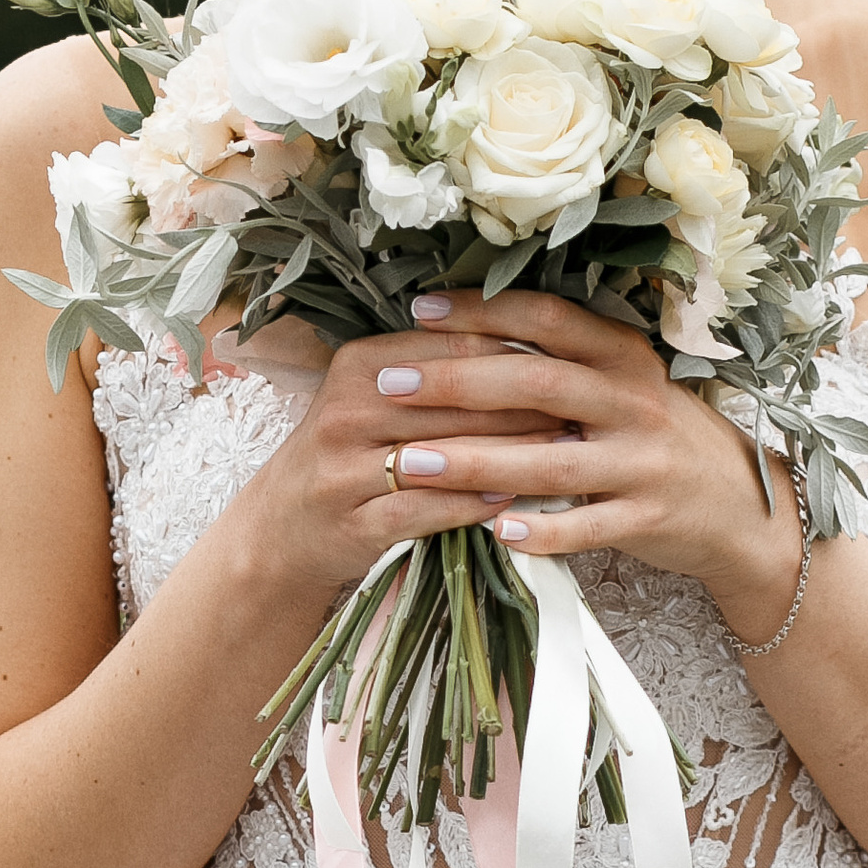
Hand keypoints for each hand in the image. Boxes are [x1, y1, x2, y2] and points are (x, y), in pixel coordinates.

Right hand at [228, 297, 573, 612]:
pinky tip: (513, 499)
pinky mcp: (356, 522)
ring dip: (513, 454)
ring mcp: (347, 470)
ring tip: (566, 450)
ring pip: (447, 454)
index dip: (516, 352)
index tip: (570, 359)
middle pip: (456, 402)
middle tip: (584, 407)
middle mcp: (348, 411)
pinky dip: (473, 504)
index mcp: (360, 365)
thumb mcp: (377, 396)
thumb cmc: (350, 452)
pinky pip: (428, 510)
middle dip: (527, 405)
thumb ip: (438, 368)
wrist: (283, 526)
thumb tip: (531, 340)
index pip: (452, 347)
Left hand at [354, 288, 805, 631]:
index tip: (419, 310)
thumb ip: (563, 360)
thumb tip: (468, 333)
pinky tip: (492, 531)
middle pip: (535, 381)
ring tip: (410, 464)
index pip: (545, 317)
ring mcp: (643, 462)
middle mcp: (634, 400)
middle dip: (455, 381)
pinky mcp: (648, 519)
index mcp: (622, 355)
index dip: (481, 310)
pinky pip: (586, 527)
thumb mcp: (625, 384)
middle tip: (389, 383)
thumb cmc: (659, 436)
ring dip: (475, 462)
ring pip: (550, 459)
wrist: (744, 507)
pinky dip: (540, 531)